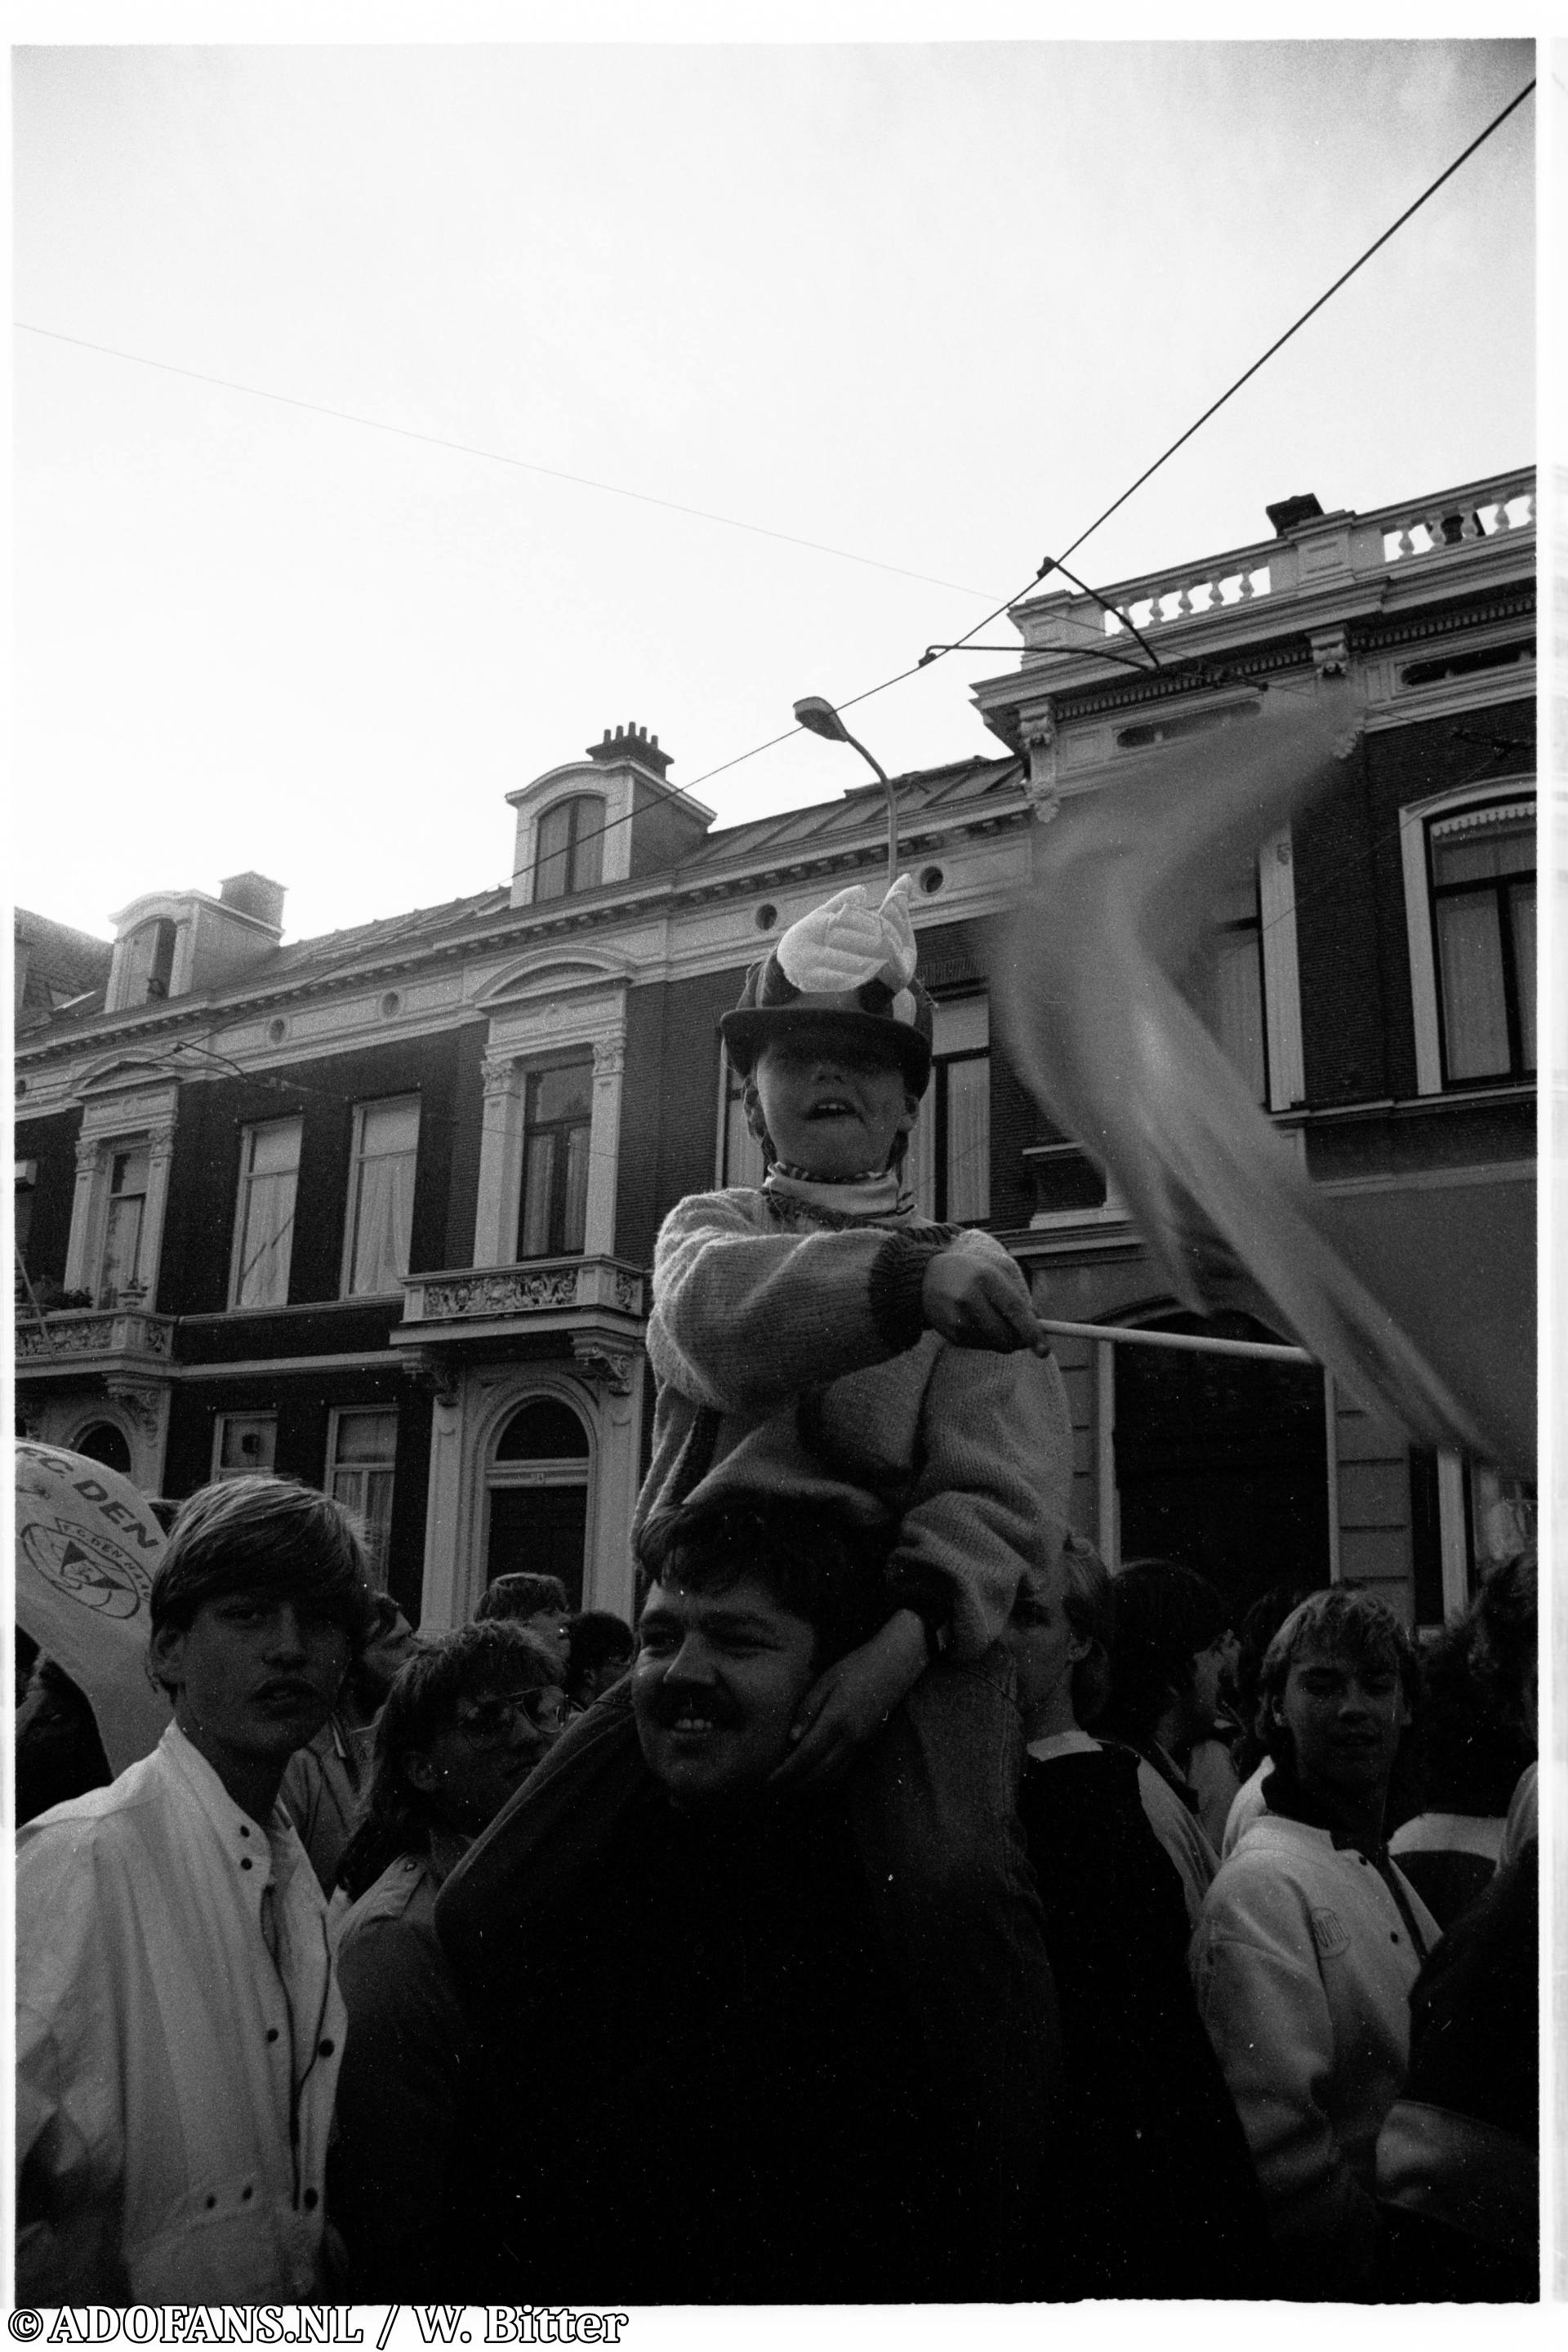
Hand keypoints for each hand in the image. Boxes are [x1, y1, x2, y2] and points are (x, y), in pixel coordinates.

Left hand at [768, 1611, 926, 1792]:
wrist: (895, 1666)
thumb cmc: (856, 1667)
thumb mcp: (826, 1681)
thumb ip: (808, 1709)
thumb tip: (792, 1740)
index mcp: (836, 1719)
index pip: (805, 1755)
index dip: (786, 1772)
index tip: (767, 1780)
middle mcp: (850, 1737)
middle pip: (818, 1771)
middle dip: (794, 1783)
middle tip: (773, 1788)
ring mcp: (861, 1743)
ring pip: (832, 1775)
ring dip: (809, 1784)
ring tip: (789, 1785)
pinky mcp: (868, 1744)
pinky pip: (844, 1769)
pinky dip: (826, 1778)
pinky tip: (814, 1777)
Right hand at [922, 1249, 1050, 1353]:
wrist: (924, 1279)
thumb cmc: (969, 1274)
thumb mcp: (994, 1274)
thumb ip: (1017, 1298)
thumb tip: (1038, 1325)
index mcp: (985, 1278)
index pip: (1014, 1310)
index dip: (1032, 1331)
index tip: (1044, 1349)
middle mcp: (969, 1298)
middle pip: (1005, 1335)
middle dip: (1020, 1341)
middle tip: (1024, 1337)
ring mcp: (957, 1318)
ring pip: (994, 1344)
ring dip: (1002, 1339)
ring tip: (992, 1319)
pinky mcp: (950, 1334)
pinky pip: (980, 1347)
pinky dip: (986, 1340)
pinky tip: (976, 1322)